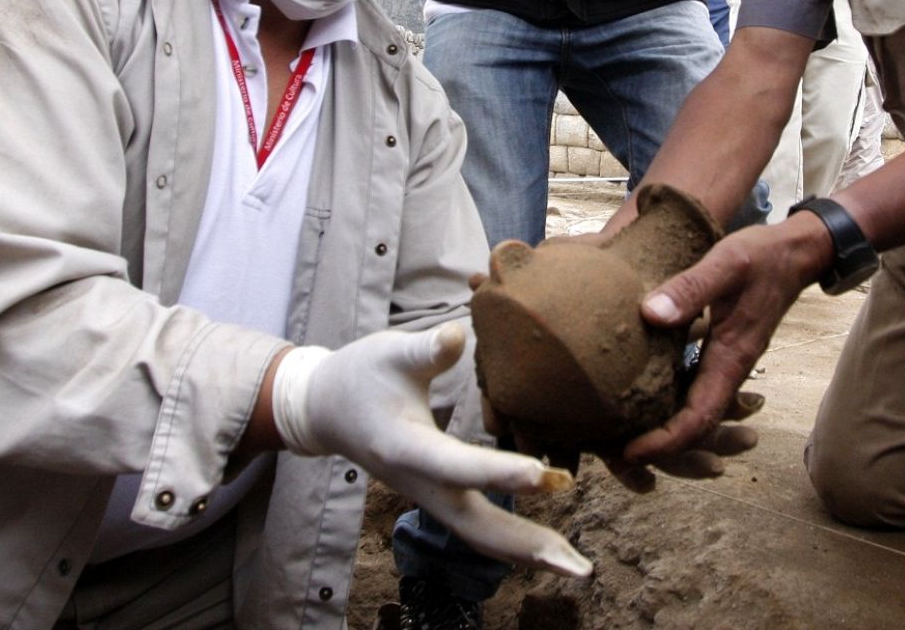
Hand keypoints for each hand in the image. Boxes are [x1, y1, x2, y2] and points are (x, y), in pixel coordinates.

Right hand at [273, 323, 591, 577]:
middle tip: (578, 565)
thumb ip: (425, 349)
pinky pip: (479, 528)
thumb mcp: (388, 353)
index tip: (543, 475)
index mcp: (407, 448)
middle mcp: (421, 484)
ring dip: (527, 551)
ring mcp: (430, 496)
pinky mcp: (438, 497)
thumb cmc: (361, 375)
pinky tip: (548, 549)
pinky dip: (513, 542)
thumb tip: (458, 336)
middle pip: (477, 527)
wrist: (326, 409)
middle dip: (526, 544)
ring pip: (481, 535)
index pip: (458, 465)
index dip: (499, 471)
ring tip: (578, 568)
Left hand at [621, 219, 830, 466]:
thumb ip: (689, 288)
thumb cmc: (761, 256)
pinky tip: (642, 393)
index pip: (699, 417)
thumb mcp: (725, 263)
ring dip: (665, 428)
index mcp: (731, 357)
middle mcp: (729, 368)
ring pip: (696, 411)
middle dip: (659, 446)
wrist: (795, 253)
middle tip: (614, 454)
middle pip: (696, 426)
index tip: (629, 452)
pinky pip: (696, 388)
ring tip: (621, 431)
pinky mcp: (720, 351)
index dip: (665, 441)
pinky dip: (671, 401)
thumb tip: (648, 314)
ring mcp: (726, 363)